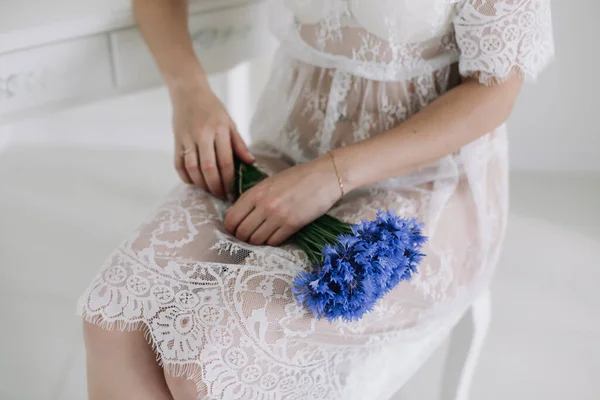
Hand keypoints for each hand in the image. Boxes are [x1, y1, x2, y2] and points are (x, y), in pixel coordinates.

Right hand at [170, 82, 254, 197]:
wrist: (188, 92)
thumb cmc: (212, 108)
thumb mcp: (230, 122)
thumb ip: (239, 143)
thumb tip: (250, 162)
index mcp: (219, 130)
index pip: (226, 161)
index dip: (229, 179)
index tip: (232, 190)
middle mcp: (202, 134)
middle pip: (209, 168)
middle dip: (216, 186)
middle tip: (221, 195)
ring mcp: (187, 138)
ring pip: (193, 168)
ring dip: (201, 184)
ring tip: (209, 190)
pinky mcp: (176, 140)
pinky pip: (178, 164)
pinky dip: (185, 177)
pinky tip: (194, 182)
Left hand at [224, 156, 341, 245]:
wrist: (325, 176)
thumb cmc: (298, 177)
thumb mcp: (270, 182)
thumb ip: (253, 197)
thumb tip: (239, 215)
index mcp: (256, 192)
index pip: (231, 218)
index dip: (231, 228)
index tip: (236, 229)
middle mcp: (264, 205)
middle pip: (242, 232)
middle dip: (243, 237)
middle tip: (250, 235)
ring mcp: (278, 216)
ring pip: (256, 240)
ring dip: (257, 240)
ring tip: (264, 235)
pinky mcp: (293, 225)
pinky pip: (273, 242)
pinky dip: (272, 241)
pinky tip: (276, 234)